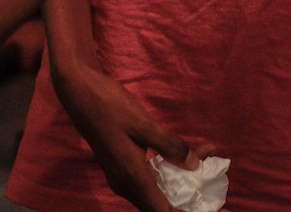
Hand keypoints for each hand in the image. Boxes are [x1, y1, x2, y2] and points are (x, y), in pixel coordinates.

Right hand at [50, 60, 205, 211]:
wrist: (78, 91)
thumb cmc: (108, 104)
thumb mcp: (142, 122)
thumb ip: (168, 145)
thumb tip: (193, 165)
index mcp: (131, 176)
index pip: (162, 211)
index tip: (211, 208)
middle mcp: (125, 183)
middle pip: (161, 204)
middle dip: (189, 197)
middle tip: (213, 180)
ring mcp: (121, 175)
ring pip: (156, 190)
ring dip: (181, 181)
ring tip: (206, 160)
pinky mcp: (121, 165)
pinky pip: (149, 178)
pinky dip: (169, 170)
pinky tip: (184, 154)